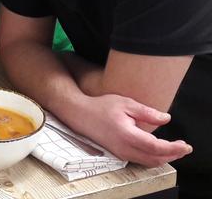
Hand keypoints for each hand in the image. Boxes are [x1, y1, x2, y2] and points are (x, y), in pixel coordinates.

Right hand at [73, 94, 191, 166]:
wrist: (80, 114)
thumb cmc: (101, 107)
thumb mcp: (126, 103)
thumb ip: (147, 112)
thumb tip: (166, 118)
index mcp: (127, 135)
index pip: (156, 148)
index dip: (173, 148)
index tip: (185, 145)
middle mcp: (124, 148)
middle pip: (155, 159)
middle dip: (172, 155)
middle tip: (183, 147)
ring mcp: (120, 153)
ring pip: (148, 162)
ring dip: (164, 158)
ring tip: (174, 149)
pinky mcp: (118, 154)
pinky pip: (140, 161)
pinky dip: (153, 158)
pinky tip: (158, 151)